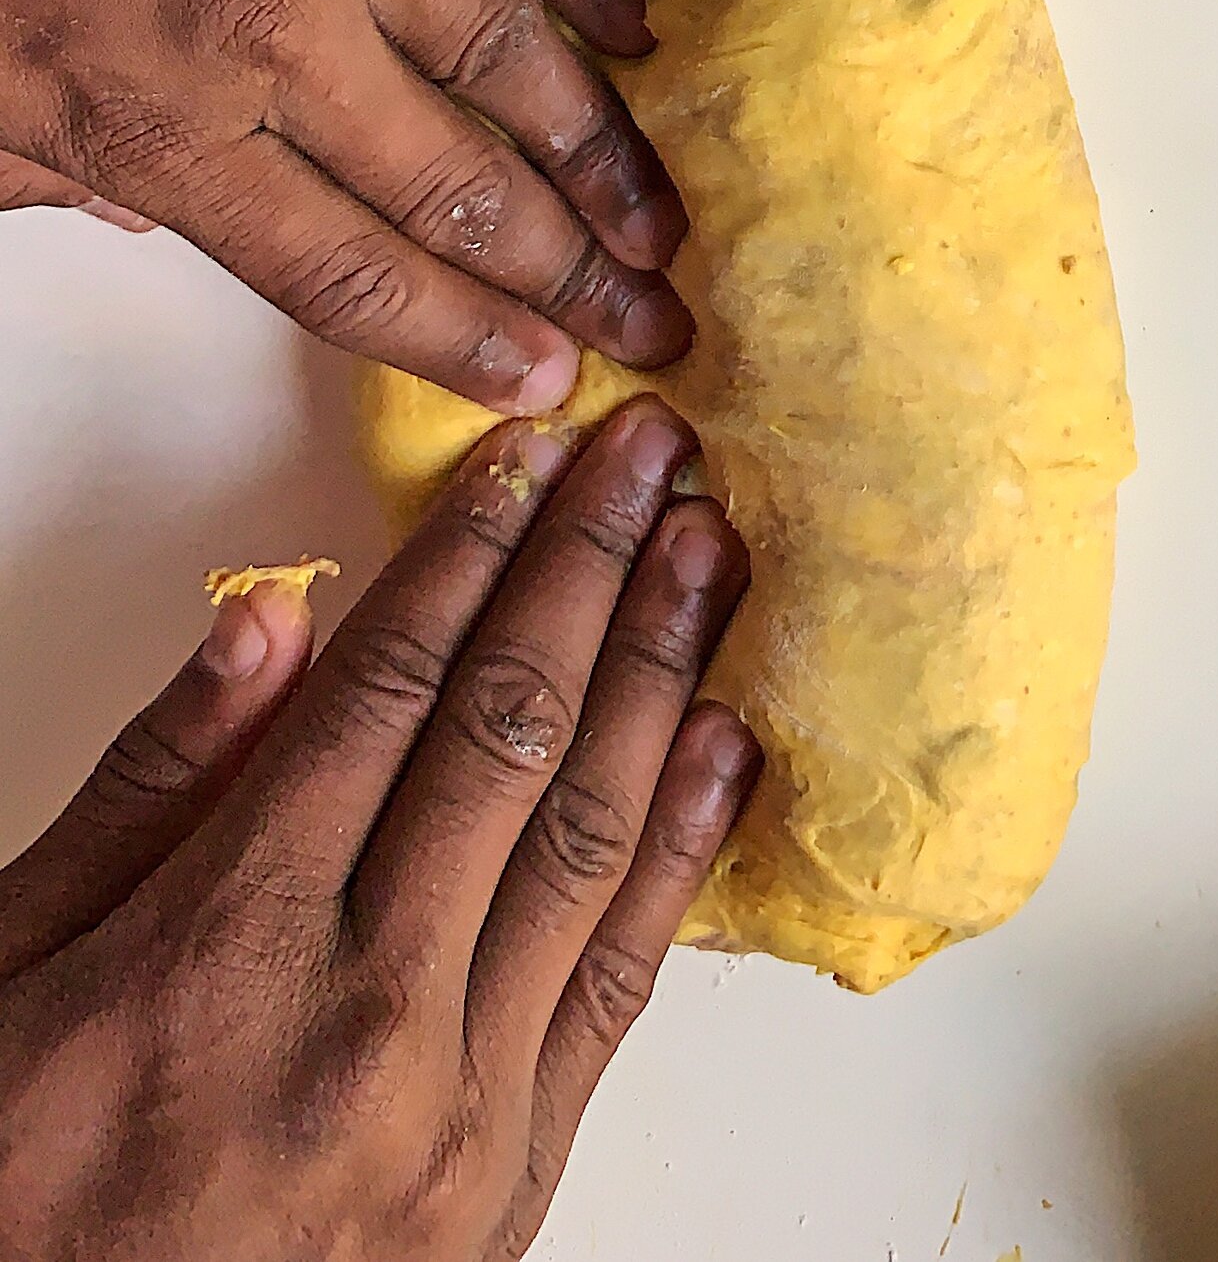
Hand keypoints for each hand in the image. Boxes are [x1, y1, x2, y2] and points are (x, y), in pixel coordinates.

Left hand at [0, 0, 693, 409]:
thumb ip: (51, 165)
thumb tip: (148, 219)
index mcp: (155, 107)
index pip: (340, 265)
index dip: (454, 333)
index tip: (536, 371)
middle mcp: (268, 17)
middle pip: (452, 179)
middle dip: (565, 270)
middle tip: (649, 317)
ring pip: (504, 44)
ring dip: (596, 140)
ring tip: (655, 205)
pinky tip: (626, 15)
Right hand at [0, 398, 760, 1261]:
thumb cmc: (16, 1195)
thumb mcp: (12, 969)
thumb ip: (150, 790)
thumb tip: (267, 619)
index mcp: (231, 948)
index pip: (388, 692)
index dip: (469, 554)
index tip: (529, 455)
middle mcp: (368, 1014)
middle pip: (511, 733)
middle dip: (590, 568)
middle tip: (654, 453)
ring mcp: (460, 1105)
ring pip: (590, 835)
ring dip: (661, 673)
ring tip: (709, 553)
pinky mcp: (517, 1177)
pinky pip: (622, 981)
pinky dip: (683, 847)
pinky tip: (722, 740)